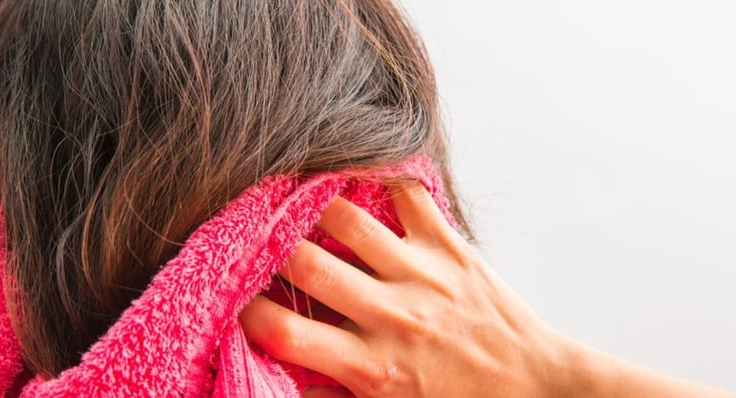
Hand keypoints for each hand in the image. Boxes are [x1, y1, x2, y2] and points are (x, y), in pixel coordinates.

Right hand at [239, 182, 574, 397]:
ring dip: (312, 209)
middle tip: (256, 242)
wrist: (537, 389)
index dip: (249, 315)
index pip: (287, 334)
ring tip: (294, 204)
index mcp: (374, 367)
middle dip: (270, 251)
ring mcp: (423, 273)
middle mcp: (393, 314)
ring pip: (348, 219)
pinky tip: (357, 176)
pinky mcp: (451, 247)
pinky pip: (410, 195)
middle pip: (307, 266)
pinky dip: (381, 178)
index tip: (240, 303)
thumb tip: (286, 386)